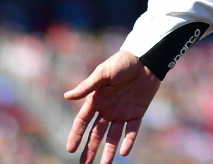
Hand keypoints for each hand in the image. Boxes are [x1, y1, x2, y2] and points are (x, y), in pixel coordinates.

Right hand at [64, 49, 160, 163]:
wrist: (146, 59)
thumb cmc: (122, 62)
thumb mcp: (103, 73)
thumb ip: (87, 86)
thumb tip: (67, 96)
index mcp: (96, 99)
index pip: (83, 121)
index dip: (76, 135)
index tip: (70, 149)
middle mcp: (107, 109)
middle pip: (96, 133)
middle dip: (89, 149)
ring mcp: (122, 112)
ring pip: (113, 136)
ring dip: (109, 151)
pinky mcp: (137, 113)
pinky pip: (132, 131)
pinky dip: (128, 141)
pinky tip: (123, 152)